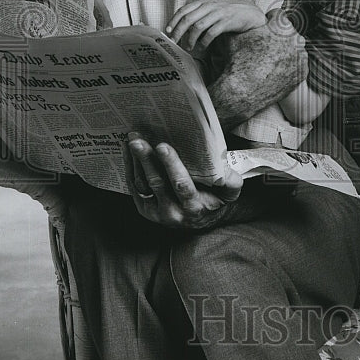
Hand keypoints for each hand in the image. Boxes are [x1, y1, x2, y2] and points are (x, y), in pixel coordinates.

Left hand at [125, 132, 242, 228]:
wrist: (201, 219)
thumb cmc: (216, 199)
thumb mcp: (230, 192)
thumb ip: (232, 181)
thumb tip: (223, 168)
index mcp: (194, 207)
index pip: (181, 185)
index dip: (171, 165)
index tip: (163, 146)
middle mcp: (173, 213)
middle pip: (156, 183)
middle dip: (146, 159)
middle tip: (138, 140)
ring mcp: (156, 213)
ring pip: (142, 184)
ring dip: (135, 161)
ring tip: (132, 140)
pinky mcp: (145, 209)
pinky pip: (134, 187)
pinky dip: (130, 168)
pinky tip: (127, 152)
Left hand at [165, 0, 266, 52]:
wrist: (250, 12)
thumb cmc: (228, 12)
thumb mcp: (212, 9)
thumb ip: (198, 14)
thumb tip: (181, 28)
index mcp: (203, 2)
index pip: (183, 10)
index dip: (173, 21)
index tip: (167, 32)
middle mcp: (209, 6)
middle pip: (187, 19)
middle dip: (178, 32)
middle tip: (174, 42)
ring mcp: (218, 13)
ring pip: (198, 26)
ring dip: (190, 39)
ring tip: (188, 47)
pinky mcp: (227, 21)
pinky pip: (211, 33)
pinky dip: (204, 42)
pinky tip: (202, 47)